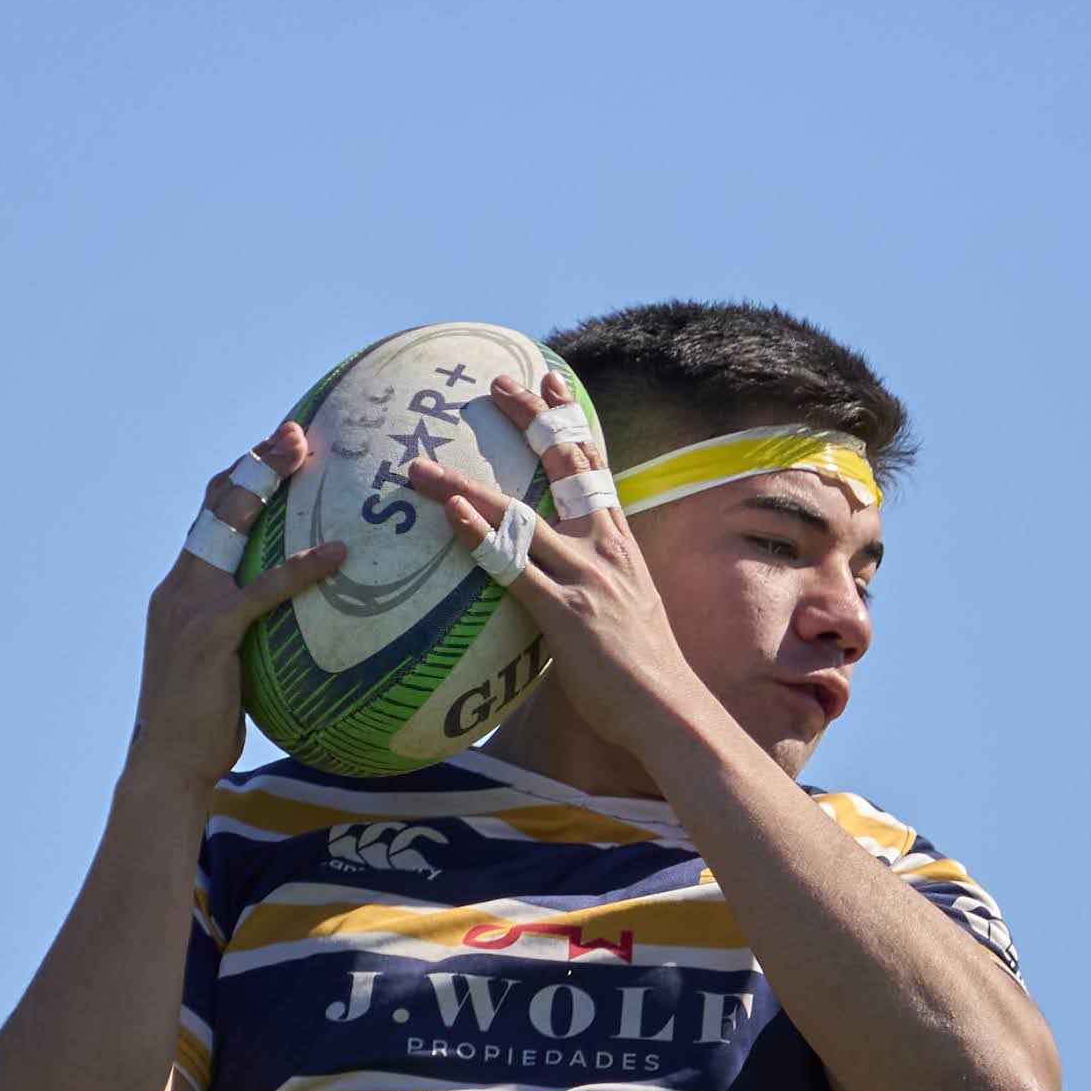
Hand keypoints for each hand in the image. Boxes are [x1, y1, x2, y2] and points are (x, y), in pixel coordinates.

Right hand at [134, 423, 347, 789]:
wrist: (168, 762)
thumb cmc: (204, 726)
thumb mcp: (224, 666)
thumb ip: (248, 633)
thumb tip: (299, 625)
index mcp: (179, 589)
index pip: (208, 517)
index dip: (239, 476)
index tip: (277, 446)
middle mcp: (178, 585)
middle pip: (216, 504)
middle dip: (254, 461)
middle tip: (296, 432)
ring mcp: (188, 605)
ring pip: (227, 526)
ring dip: (266, 483)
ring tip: (307, 456)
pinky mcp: (209, 632)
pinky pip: (261, 588)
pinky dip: (300, 567)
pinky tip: (337, 554)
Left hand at [395, 372, 716, 762]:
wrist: (669, 710)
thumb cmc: (642, 675)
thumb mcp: (625, 611)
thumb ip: (593, 585)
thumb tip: (559, 582)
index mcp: (619, 543)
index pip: (594, 466)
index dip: (571, 420)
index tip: (549, 380)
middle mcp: (604, 548)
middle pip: (565, 467)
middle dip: (533, 420)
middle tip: (497, 384)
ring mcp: (584, 577)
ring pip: (519, 515)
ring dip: (465, 487)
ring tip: (421, 468)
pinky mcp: (565, 613)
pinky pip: (514, 568)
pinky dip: (480, 537)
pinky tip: (450, 516)